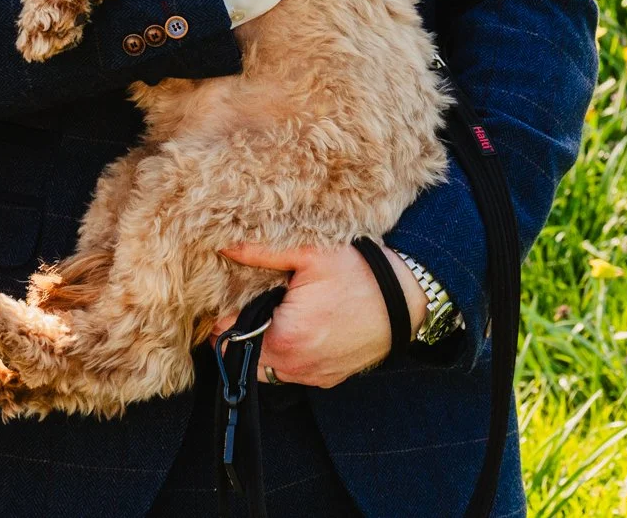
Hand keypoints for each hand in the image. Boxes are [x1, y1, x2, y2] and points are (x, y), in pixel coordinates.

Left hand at [212, 242, 425, 387]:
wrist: (405, 303)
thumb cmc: (359, 275)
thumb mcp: (309, 255)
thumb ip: (262, 253)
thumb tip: (224, 246)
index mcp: (284, 337)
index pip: (229, 336)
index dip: (221, 316)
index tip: (223, 299)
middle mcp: (294, 366)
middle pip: (243, 356)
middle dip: (238, 333)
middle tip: (244, 306)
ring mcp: (311, 376)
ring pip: (265, 369)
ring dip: (260, 347)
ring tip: (267, 317)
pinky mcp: (326, 379)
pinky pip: (290, 373)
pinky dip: (284, 356)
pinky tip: (292, 330)